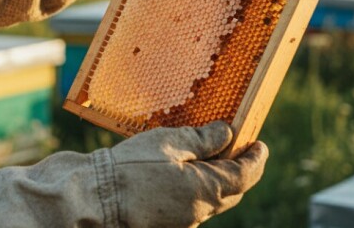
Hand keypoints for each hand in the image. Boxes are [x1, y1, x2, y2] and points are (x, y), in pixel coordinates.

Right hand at [110, 121, 267, 226]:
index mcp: (206, 191)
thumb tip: (226, 135)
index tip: (260, 145)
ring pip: (208, 200)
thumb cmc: (128, 169)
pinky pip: (188, 205)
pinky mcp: (163, 223)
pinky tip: (178, 173)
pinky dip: (193, 188)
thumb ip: (201, 139)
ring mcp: (180, 222)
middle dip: (239, 170)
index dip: (256, 159)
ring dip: (214, 179)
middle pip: (230, 191)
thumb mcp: (167, 143)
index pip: (245, 176)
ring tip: (206, 156)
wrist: (92, 200)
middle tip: (239, 149)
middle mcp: (198, 212)